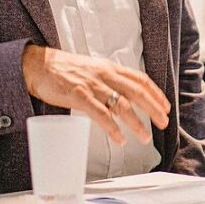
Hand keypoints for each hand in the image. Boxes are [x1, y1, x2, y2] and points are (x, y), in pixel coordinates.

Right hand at [21, 46, 169, 144]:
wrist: (38, 65)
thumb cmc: (64, 69)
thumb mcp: (92, 68)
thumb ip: (108, 79)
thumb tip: (124, 95)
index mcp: (109, 67)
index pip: (140, 79)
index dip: (155, 93)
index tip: (165, 106)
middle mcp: (104, 74)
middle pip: (137, 92)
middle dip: (153, 108)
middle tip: (163, 122)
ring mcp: (92, 85)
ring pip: (122, 105)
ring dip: (136, 123)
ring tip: (145, 137)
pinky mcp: (78, 95)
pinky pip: (100, 114)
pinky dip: (112, 128)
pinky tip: (120, 138)